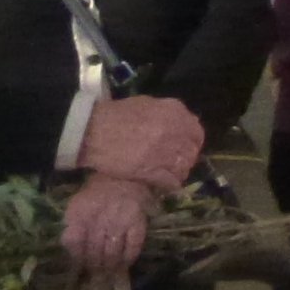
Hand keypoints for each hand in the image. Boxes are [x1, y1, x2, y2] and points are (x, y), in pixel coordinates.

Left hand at [61, 173, 156, 276]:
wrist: (122, 175)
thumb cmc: (96, 193)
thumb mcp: (76, 207)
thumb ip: (71, 229)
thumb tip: (71, 253)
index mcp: (80, 215)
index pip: (75, 244)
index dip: (77, 258)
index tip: (80, 267)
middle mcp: (99, 220)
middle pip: (94, 251)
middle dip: (94, 266)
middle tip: (96, 274)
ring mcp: (120, 221)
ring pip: (112, 252)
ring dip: (109, 265)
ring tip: (109, 273)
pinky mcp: (138, 221)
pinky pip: (133, 245)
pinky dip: (129, 257)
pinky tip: (126, 263)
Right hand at [76, 94, 202, 191]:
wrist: (94, 130)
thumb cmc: (116, 115)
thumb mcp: (148, 104)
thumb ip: (167, 114)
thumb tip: (177, 124)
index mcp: (175, 112)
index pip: (196, 131)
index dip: (192, 142)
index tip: (186, 147)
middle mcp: (175, 131)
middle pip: (192, 150)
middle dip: (187, 158)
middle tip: (179, 163)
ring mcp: (164, 152)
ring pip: (184, 166)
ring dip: (180, 172)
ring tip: (173, 175)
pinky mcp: (151, 170)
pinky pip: (170, 181)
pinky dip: (171, 185)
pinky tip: (166, 185)